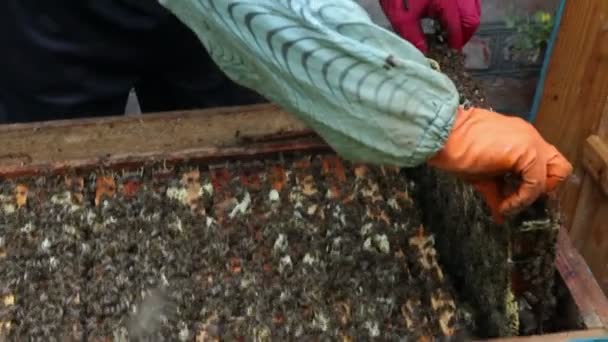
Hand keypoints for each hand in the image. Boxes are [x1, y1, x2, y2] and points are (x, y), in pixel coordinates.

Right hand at [427, 107, 572, 222]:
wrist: (443, 136)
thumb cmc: (456, 151)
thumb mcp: (482, 176)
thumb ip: (497, 192)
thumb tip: (501, 216)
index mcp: (521, 140)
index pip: (546, 164)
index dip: (537, 184)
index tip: (514, 196)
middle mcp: (530, 138)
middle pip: (559, 168)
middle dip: (542, 190)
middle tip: (518, 200)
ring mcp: (531, 142)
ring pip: (552, 176)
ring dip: (530, 197)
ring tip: (507, 206)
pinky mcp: (526, 151)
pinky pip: (535, 183)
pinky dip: (522, 199)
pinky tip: (503, 204)